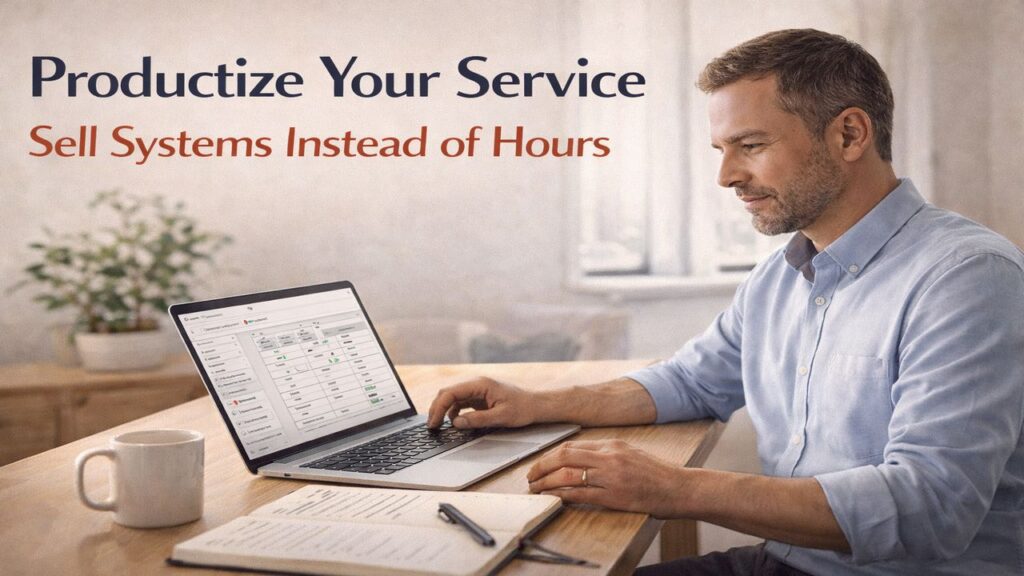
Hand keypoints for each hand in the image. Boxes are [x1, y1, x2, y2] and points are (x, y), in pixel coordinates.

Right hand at [426, 377, 538, 428]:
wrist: (535, 405)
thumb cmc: (522, 409)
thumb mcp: (500, 417)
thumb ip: (477, 420)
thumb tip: (456, 422)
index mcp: (480, 385)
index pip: (451, 393)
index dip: (438, 408)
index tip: (433, 422)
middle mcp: (476, 384)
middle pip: (448, 393)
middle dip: (436, 408)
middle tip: (431, 426)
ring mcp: (477, 390)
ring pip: (452, 397)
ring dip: (443, 410)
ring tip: (437, 425)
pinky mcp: (479, 397)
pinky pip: (460, 402)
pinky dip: (453, 411)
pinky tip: (453, 422)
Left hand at [526, 439, 686, 518]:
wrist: (678, 488)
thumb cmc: (656, 473)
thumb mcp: (630, 453)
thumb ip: (605, 453)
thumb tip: (579, 459)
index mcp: (611, 444)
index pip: (571, 446)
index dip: (550, 456)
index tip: (540, 464)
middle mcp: (609, 457)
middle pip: (564, 457)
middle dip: (541, 467)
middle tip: (530, 476)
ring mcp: (610, 477)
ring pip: (567, 476)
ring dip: (547, 483)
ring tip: (536, 489)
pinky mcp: (613, 496)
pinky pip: (580, 495)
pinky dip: (562, 496)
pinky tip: (554, 498)